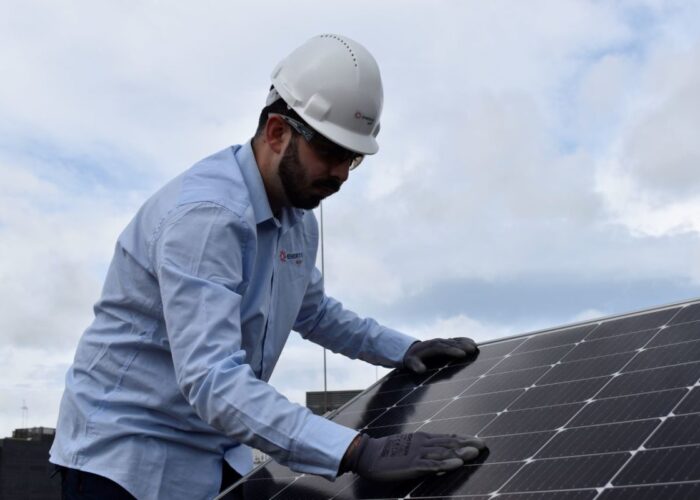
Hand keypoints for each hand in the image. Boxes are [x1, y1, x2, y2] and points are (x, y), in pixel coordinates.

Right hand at [340, 432, 485, 480]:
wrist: (367, 454)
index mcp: (422, 438)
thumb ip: (422, 450)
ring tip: (475, 452)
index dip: (464, 439)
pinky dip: (445, 463)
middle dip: (467, 443)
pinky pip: (431, 464)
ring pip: (443, 452)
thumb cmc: (386, 452)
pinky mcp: (412, 464)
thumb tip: (438, 454)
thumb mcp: (407, 447)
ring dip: (460, 452)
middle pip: (449, 443)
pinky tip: (456, 463)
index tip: (479, 440)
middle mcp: (423, 443)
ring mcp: (418, 453)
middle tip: (483, 445)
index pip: (448, 437)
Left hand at [403, 337, 477, 372]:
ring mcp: (442, 341)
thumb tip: (421, 370)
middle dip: (462, 346)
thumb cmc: (412, 359)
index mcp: (430, 347)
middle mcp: (437, 342)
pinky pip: (455, 340)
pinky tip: (472, 342)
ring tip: (475, 346)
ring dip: (465, 343)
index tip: (462, 354)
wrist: (412, 350)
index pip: (442, 348)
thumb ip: (415, 366)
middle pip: (451, 344)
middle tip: (472, 349)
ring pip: (454, 341)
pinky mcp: (446, 342)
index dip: (452, 351)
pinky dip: (464, 340)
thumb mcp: (411, 362)